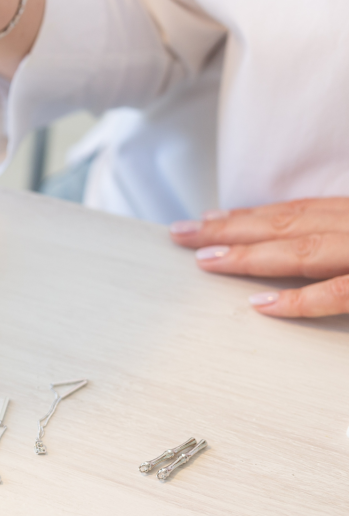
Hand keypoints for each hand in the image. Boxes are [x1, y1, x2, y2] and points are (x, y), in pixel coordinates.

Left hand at [170, 198, 348, 316]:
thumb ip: (341, 237)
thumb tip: (301, 244)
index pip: (298, 212)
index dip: (250, 215)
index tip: (210, 218)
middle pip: (286, 225)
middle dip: (229, 229)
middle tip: (183, 233)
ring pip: (301, 252)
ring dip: (249, 256)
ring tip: (205, 261)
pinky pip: (336, 293)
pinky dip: (298, 299)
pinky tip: (258, 304)